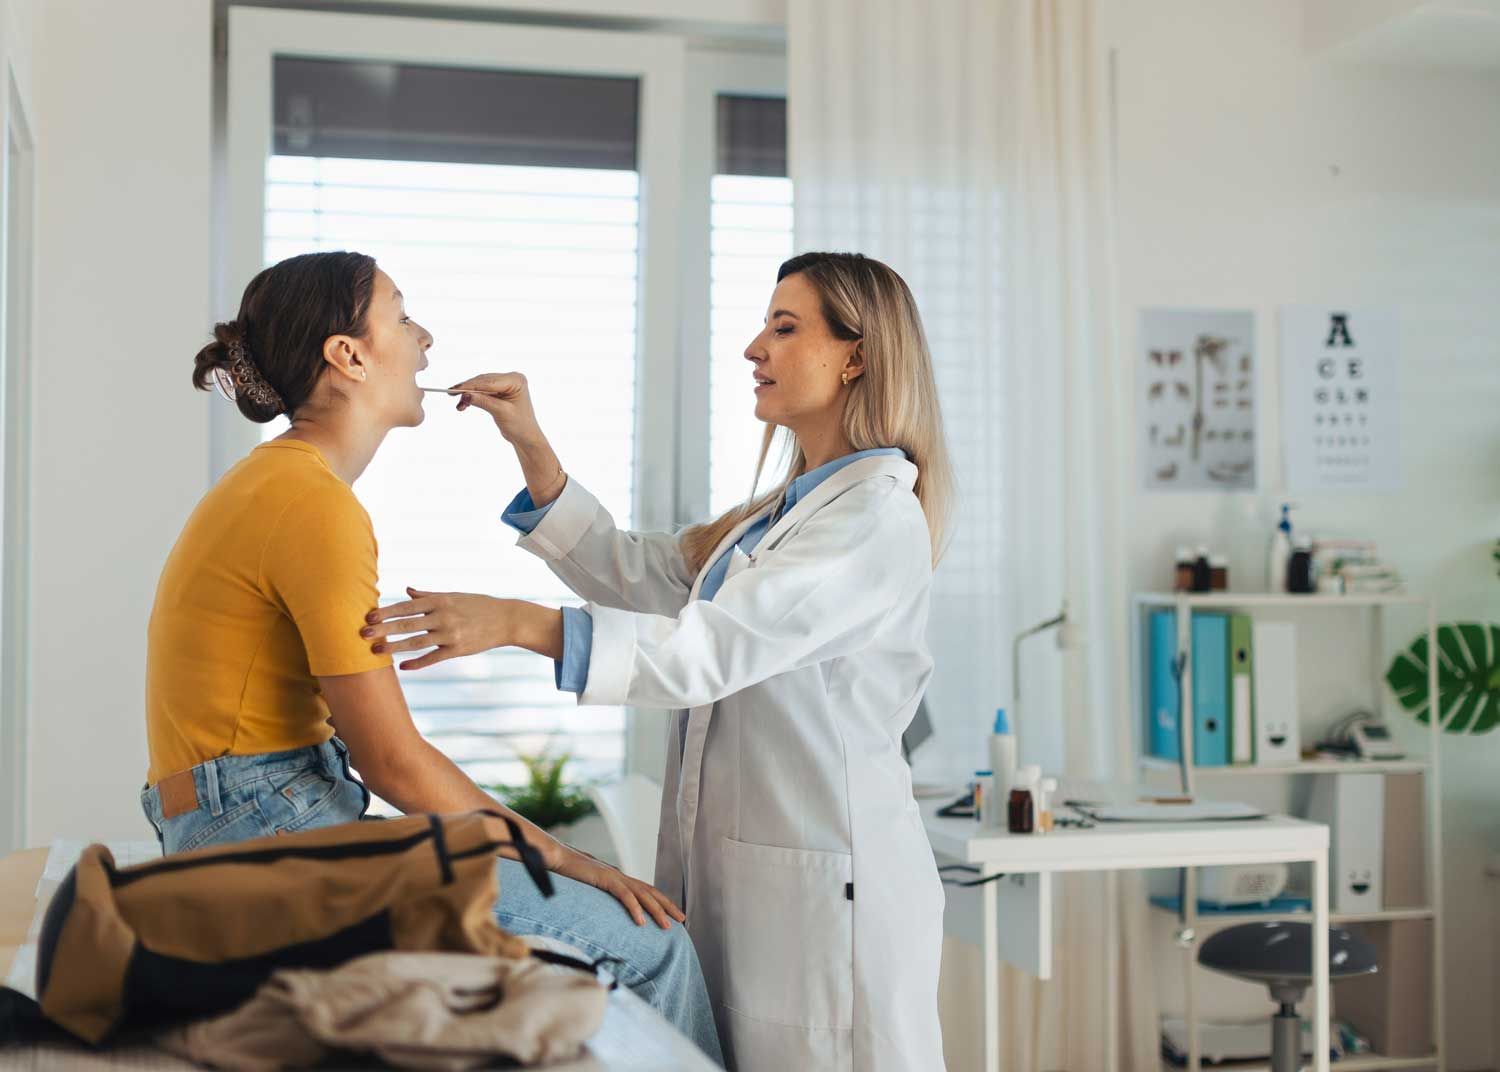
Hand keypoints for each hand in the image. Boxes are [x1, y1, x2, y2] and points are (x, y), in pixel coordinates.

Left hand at [365, 589, 563, 668]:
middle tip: (362, 634)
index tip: (369, 617)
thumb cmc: (478, 605)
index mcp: (441, 601)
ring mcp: (450, 634)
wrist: (506, 619)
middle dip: (384, 629)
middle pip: (407, 624)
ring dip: (394, 647)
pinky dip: (417, 662)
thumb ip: (429, 596)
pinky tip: (402, 666)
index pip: (407, 606)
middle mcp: (443, 616)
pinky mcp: (458, 650)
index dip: (387, 611)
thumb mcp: (454, 596)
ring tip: (376, 651)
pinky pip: (433, 658)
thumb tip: (407, 590)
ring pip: (416, 642)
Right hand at [451, 372, 542, 446]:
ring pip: (481, 386)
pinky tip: (463, 404)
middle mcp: (511, 378)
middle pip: (483, 381)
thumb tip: (465, 395)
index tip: (455, 390)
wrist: (525, 437)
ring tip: (458, 404)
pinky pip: (483, 391)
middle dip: (467, 389)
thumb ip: (483, 401)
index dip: (470, 386)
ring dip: (468, 394)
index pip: (489, 382)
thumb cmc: (519, 425)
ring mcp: (505, 384)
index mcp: (516, 380)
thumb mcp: (501, 412)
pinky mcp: (500, 391)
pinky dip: (473, 397)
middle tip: (450, 394)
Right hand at [552, 846, 685, 928]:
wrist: (556, 857)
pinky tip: (640, 922)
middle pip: (650, 892)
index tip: (674, 914)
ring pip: (642, 895)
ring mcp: (614, 876)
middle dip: (667, 907)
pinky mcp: (604, 878)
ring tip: (666, 927)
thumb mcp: (590, 887)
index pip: (646, 890)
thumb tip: (606, 909)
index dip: (662, 901)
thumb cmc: (569, 873)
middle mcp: (621, 876)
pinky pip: (623, 895)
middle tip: (682, 921)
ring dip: (656, 911)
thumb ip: (601, 895)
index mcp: (619, 878)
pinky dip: (634, 908)